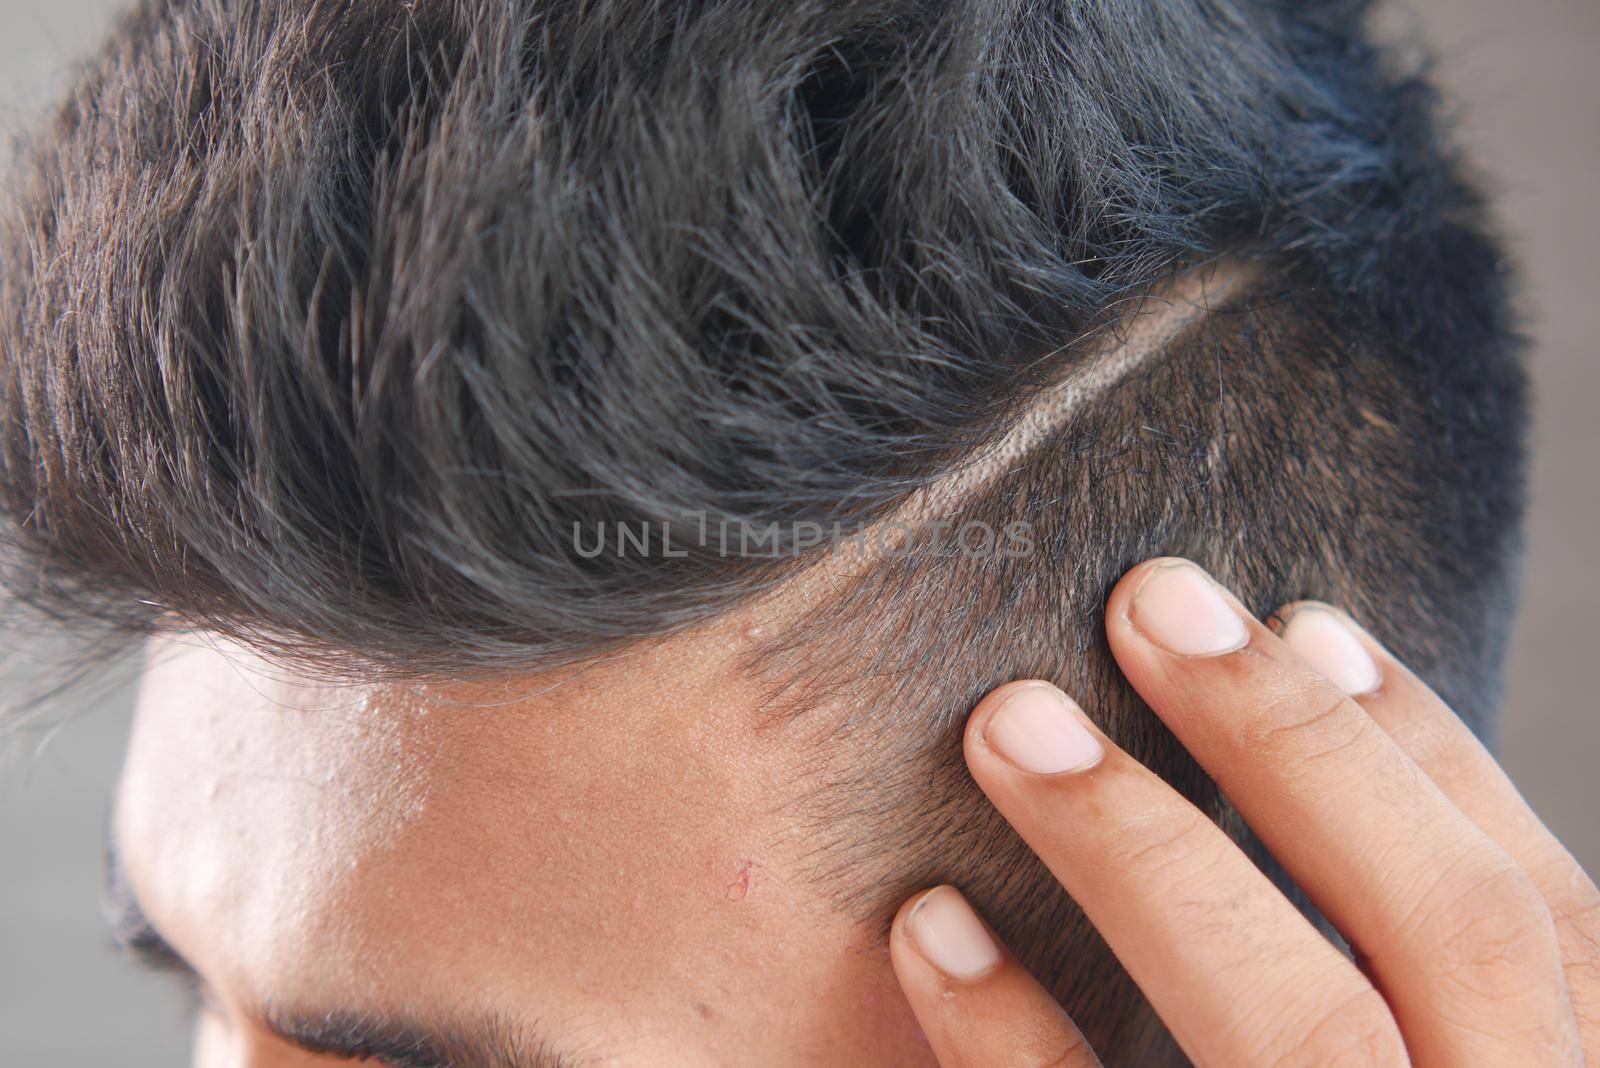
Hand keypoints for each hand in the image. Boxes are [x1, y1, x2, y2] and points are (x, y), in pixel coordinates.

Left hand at [889, 558, 1597, 1066]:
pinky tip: (932, 927)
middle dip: (1294, 745)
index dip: (1431, 755)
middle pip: (1448, 930)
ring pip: (1298, 1030)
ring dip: (1143, 851)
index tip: (1307, 621)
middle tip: (1146, 599)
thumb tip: (1305, 703)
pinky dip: (1011, 1041)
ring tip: (1008, 720)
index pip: (1540, 920)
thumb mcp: (1428, 1050)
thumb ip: (1407, 977)